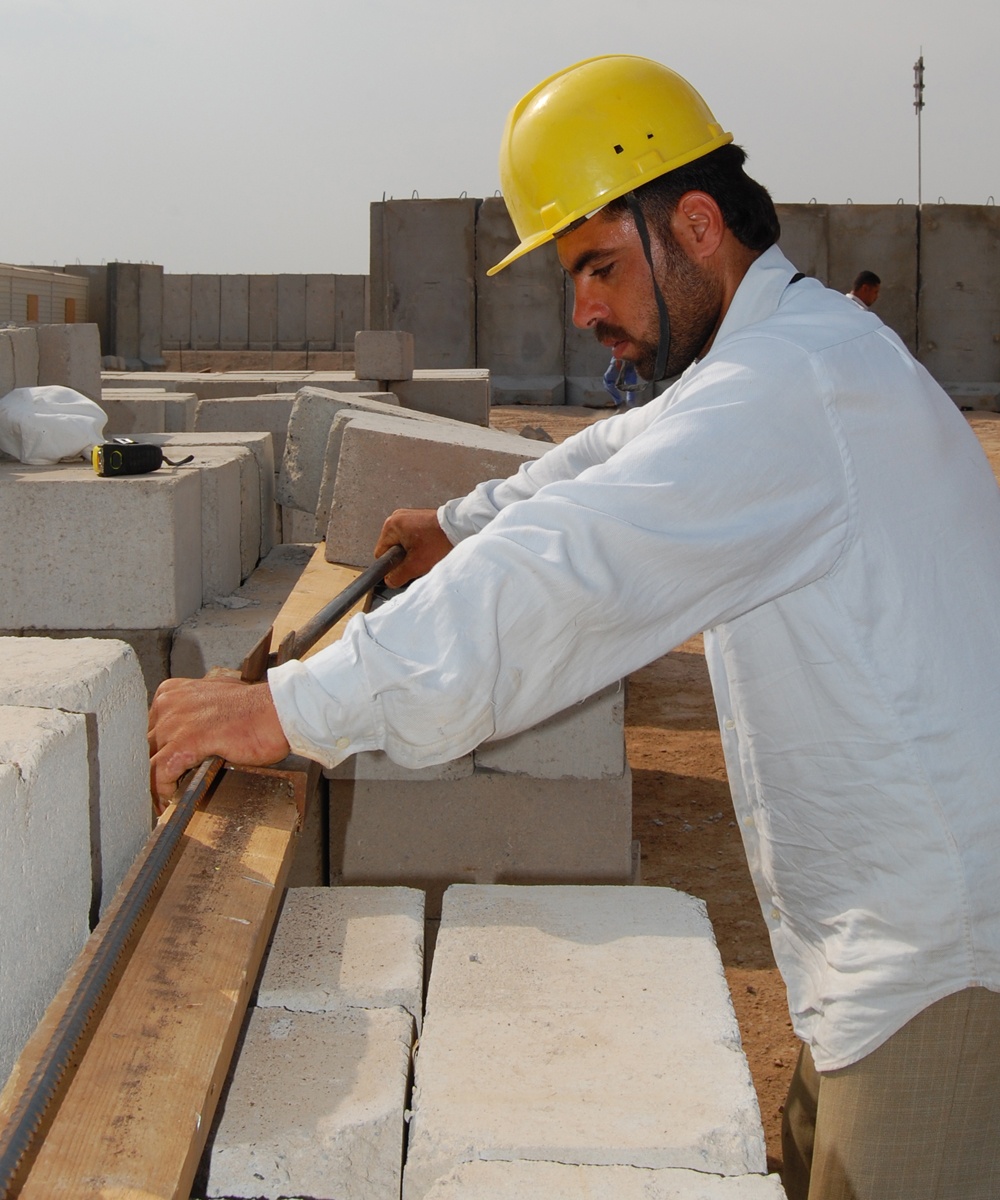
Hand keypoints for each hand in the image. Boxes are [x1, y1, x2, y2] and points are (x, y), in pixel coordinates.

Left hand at [148, 676, 290, 809]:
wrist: (277, 711)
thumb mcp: (215, 700)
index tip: (158, 770)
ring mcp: (175, 722)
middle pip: (144, 746)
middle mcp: (168, 704)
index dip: (153, 752)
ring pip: (146, 761)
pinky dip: (161, 790)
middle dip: (150, 769)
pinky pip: (159, 772)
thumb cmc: (255, 708)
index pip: (148, 728)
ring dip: (153, 784)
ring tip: (160, 801)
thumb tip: (191, 732)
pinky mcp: (185, 742)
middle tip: (158, 790)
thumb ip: (195, 713)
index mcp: (172, 692)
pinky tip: (168, 800)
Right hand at [374, 507, 453, 586]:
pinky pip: (412, 537)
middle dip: (404, 558)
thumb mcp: (415, 566)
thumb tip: (389, 580)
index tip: (405, 567)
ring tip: (427, 551)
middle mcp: (397, 517)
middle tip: (420, 559)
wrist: (461, 528)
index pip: (381, 554)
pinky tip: (430, 546)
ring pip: (403, 544)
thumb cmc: (440, 542)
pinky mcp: (418, 518)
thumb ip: (397, 576)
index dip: (392, 565)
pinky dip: (419, 544)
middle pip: (392, 548)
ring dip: (413, 552)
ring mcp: (408, 516)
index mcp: (391, 525)